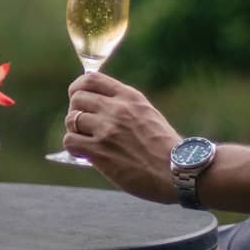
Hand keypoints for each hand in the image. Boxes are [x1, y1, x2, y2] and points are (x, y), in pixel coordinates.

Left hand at [64, 72, 179, 202]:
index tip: (78, 97)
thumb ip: (125, 108)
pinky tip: (84, 153)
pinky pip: (70, 141)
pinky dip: (74, 147)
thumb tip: (98, 109)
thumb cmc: (166, 148)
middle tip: (83, 125)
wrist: (178, 171)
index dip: (78, 87)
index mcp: (130, 97)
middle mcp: (116, 109)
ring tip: (85, 140)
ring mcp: (107, 129)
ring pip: (71, 119)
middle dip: (75, 110)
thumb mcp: (148, 115)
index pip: (92, 79)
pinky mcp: (100, 151)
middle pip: (77, 98)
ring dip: (75, 130)